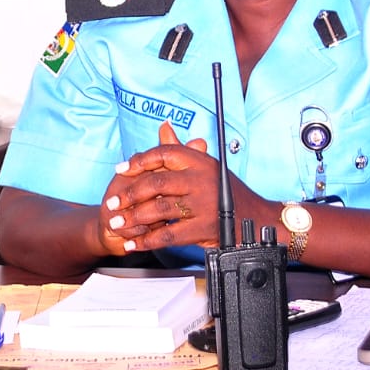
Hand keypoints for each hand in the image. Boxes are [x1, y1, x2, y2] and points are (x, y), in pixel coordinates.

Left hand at [100, 121, 219, 254]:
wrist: (256, 219)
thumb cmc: (226, 191)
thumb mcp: (207, 166)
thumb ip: (181, 149)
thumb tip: (163, 126)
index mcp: (200, 161)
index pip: (164, 153)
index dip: (139, 161)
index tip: (121, 169)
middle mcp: (201, 180)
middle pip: (157, 182)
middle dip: (130, 194)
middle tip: (113, 202)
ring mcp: (203, 204)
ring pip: (159, 209)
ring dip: (134, 218)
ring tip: (118, 222)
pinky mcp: (203, 228)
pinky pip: (169, 235)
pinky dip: (148, 240)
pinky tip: (134, 242)